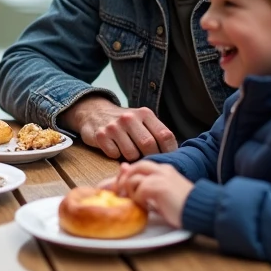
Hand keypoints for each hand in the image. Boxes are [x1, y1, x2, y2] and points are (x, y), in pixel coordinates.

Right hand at [60, 96, 177, 160]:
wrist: (95, 112)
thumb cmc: (125, 123)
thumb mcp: (142, 121)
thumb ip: (156, 133)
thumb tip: (175, 155)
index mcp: (145, 113)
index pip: (165, 135)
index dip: (169, 151)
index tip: (167, 158)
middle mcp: (129, 117)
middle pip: (149, 145)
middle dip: (149, 156)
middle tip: (146, 158)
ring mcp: (114, 126)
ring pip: (131, 154)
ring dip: (131, 157)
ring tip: (128, 150)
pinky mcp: (100, 135)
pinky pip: (114, 155)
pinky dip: (116, 156)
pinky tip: (114, 147)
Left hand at [111, 161, 191, 227]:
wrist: (201, 211)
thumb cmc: (183, 207)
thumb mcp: (162, 196)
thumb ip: (147, 187)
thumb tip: (128, 180)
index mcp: (165, 169)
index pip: (140, 166)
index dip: (129, 176)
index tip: (123, 189)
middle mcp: (162, 170)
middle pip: (135, 166)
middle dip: (124, 180)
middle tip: (121, 195)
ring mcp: (161, 177)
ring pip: (133, 177)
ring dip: (130, 192)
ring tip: (137, 203)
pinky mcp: (159, 187)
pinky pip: (139, 190)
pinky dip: (138, 199)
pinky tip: (146, 207)